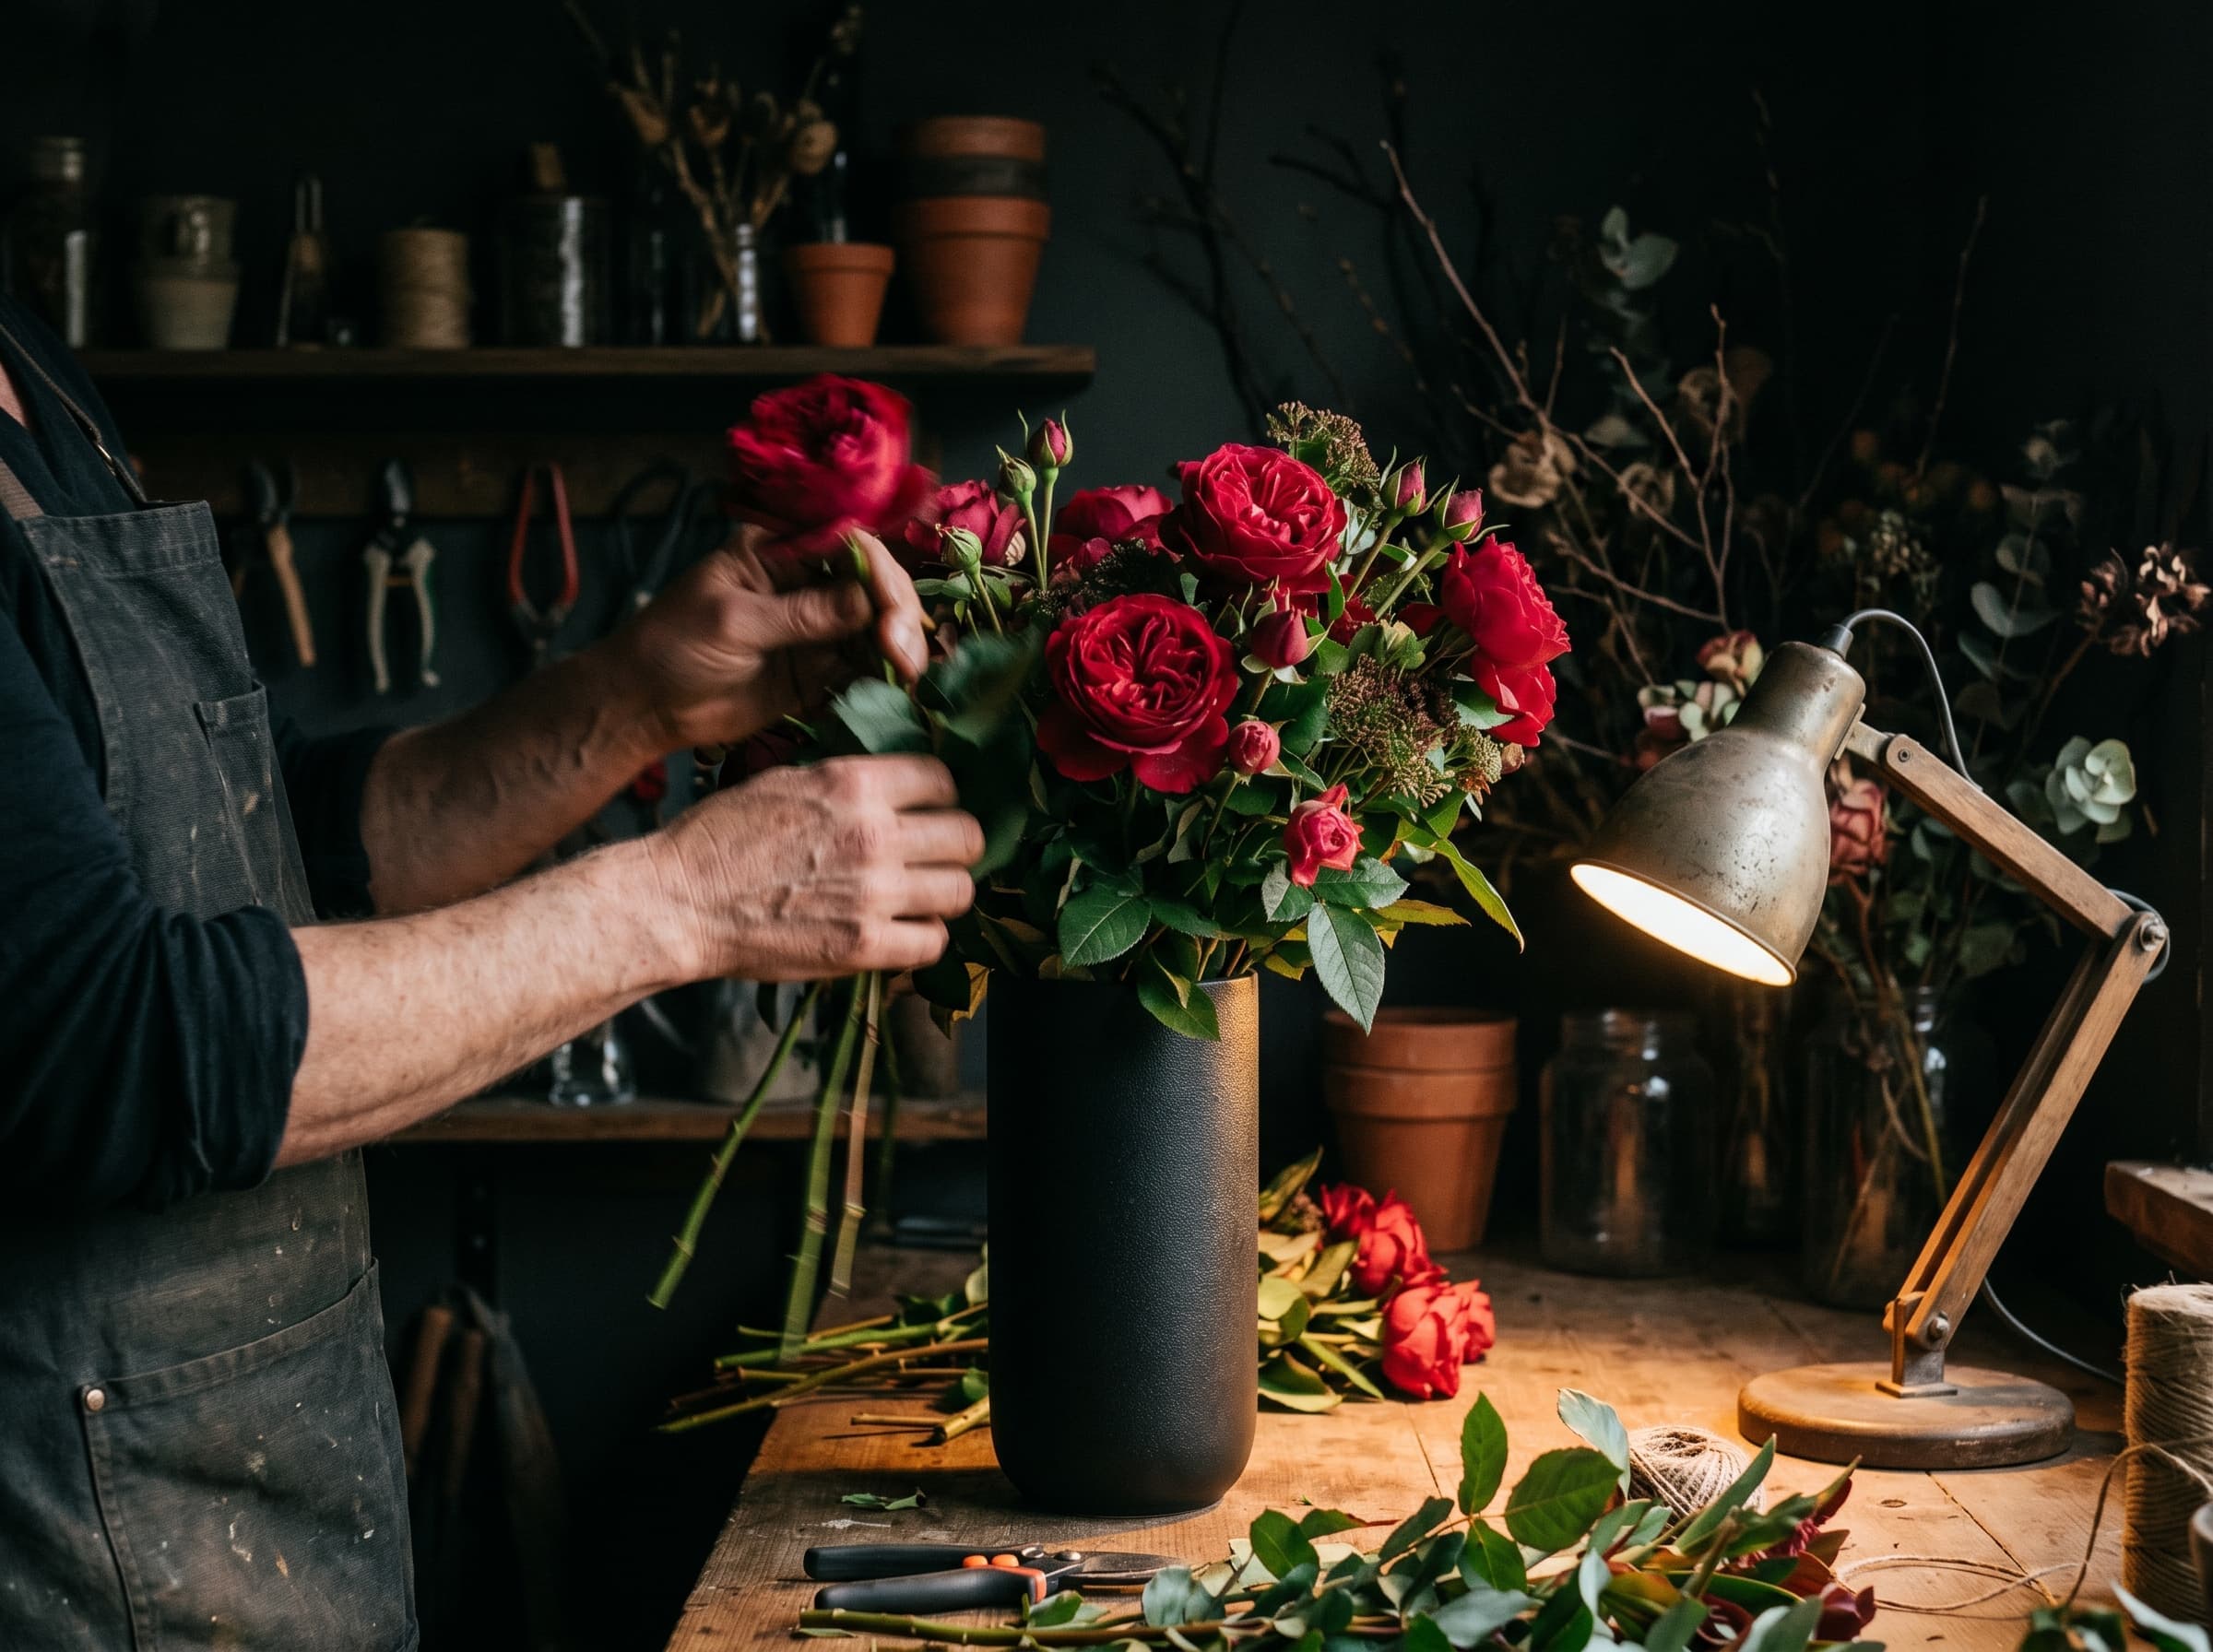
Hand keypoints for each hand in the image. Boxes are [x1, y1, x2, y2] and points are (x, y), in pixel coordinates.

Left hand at [611, 524, 930, 752]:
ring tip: (905, 676)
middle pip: (874, 587)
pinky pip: (863, 668)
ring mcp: (816, 629)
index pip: (849, 546)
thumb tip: (868, 603)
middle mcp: (806, 583)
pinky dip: (884, 677)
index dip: (879, 575)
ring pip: (877, 628)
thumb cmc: (673, 646)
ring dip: (899, 649)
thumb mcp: (734, 622)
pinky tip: (896, 689)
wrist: (645, 707)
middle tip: (900, 654)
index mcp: (780, 551)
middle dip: (896, 615)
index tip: (889, 614)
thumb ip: (802, 614)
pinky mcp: (818, 671)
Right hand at [652, 754, 980, 981]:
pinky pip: (933, 943)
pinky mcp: (863, 945)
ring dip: (945, 893)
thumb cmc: (721, 838)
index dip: (940, 797)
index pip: (943, 780)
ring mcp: (874, 893)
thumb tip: (897, 786)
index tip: (929, 811)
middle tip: (934, 856)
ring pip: (961, 891)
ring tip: (921, 896)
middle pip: (966, 836)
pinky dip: (923, 938)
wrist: (679, 901)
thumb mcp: (787, 781)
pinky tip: (901, 931)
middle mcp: (874, 834)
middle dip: (954, 845)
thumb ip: (848, 783)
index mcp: (854, 784)